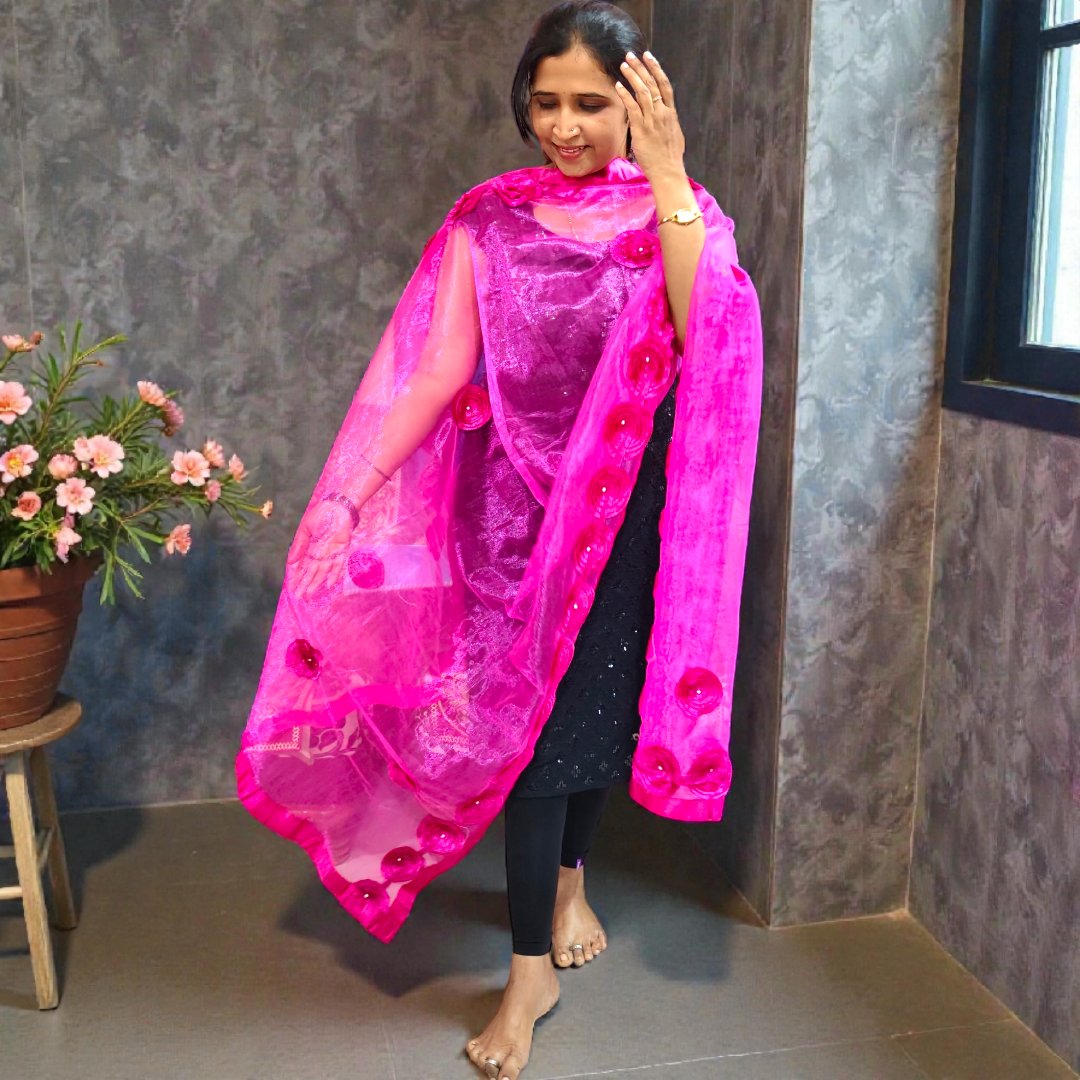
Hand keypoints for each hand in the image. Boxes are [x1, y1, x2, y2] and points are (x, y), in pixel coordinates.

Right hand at [287, 500, 352, 598]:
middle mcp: (320, 554)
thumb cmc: (320, 515)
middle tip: (299, 597)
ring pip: (323, 572)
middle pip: (311, 572)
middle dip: (305, 584)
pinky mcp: (342, 551)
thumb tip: (290, 562)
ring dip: (316, 583)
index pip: (302, 566)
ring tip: (310, 595)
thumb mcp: (305, 529)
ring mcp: (331, 554)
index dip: (297, 577)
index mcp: (310, 549)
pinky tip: (330, 585)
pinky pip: (338, 565)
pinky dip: (335, 574)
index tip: (291, 587)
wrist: (337, 507)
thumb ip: (299, 545)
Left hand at [614, 51, 685, 183]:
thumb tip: (662, 115)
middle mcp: (662, 113)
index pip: (664, 85)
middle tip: (631, 55)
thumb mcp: (673, 134)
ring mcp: (652, 120)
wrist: (668, 171)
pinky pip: (632, 108)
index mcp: (671, 113)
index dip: (656, 69)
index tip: (648, 57)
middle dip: (641, 67)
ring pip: (642, 92)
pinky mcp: (641, 129)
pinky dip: (625, 95)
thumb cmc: (669, 157)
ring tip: (623, 65)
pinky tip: (618, 86)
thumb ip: (666, 121)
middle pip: (652, 84)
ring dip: (632, 76)